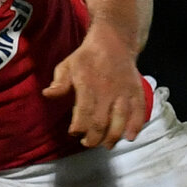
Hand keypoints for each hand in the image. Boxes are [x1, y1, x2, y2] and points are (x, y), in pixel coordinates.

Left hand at [43, 27, 147, 147]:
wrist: (113, 42)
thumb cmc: (86, 58)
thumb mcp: (67, 66)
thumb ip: (59, 83)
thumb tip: (47, 94)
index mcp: (88, 85)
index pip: (84, 112)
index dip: (79, 127)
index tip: (74, 133)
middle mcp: (107, 91)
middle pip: (102, 121)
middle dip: (94, 137)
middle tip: (88, 143)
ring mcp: (124, 92)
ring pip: (121, 119)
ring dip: (114, 135)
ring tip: (106, 145)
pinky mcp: (136, 92)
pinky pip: (138, 111)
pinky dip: (135, 126)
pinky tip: (129, 137)